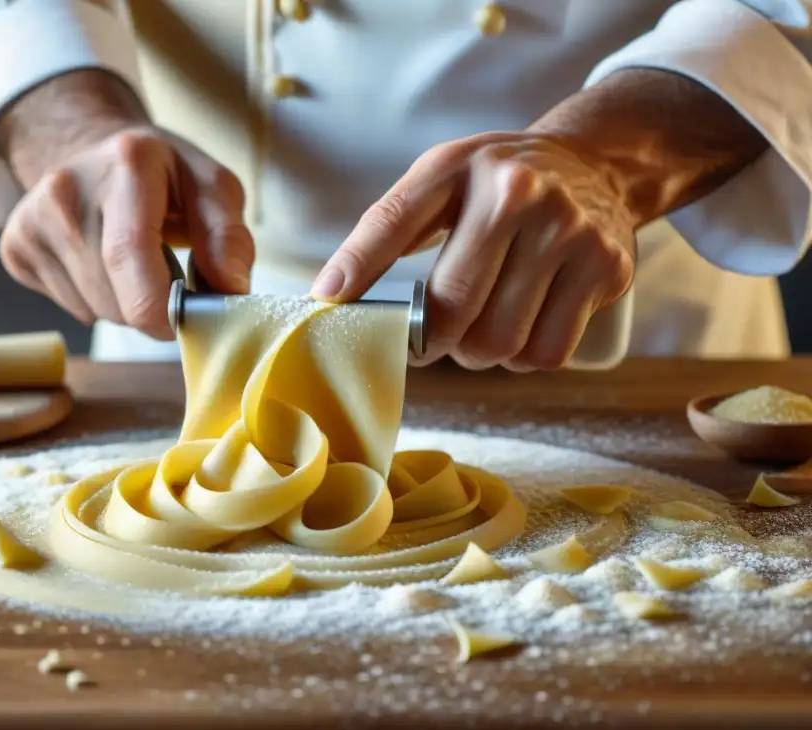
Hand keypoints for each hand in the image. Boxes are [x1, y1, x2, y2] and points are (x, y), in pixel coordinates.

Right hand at [0, 122, 253, 338]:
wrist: (90, 148)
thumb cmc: (162, 174)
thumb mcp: (212, 186)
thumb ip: (228, 236)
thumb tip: (231, 290)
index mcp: (125, 164)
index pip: (129, 256)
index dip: (161, 309)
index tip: (185, 321)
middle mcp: (65, 189)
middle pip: (116, 298)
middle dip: (153, 305)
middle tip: (166, 271)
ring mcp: (32, 220)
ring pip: (95, 311)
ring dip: (125, 304)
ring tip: (131, 262)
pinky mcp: (14, 249)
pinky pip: (71, 309)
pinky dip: (96, 301)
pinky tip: (100, 263)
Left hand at [310, 132, 635, 370]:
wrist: (595, 166)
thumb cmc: (497, 185)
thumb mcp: (441, 179)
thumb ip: (388, 229)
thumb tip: (330, 295)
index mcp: (461, 166)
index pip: (392, 222)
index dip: (358, 269)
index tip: (330, 303)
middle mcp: (519, 193)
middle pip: (452, 309)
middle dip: (431, 339)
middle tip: (430, 336)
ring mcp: (570, 232)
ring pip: (499, 342)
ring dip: (478, 353)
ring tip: (480, 326)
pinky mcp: (606, 269)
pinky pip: (545, 353)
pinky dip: (524, 357)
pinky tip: (522, 326)